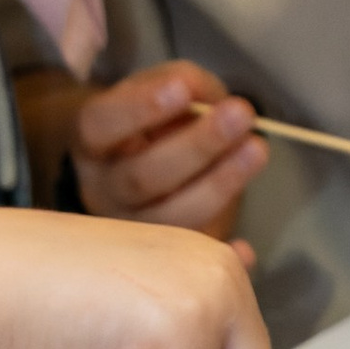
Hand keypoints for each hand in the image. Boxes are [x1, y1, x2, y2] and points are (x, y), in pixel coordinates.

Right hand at [71, 62, 266, 240]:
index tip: (182, 89)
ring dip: (218, 186)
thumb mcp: (158, 87)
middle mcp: (104, 191)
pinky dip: (218, 257)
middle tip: (240, 114)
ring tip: (256, 150)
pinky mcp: (162, 258)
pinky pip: (188, 265)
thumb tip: (207, 98)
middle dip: (196, 146)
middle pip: (142, 177)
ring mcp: (129, 230)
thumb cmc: (151, 119)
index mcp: (93, 142)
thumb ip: (182, 83)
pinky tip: (243, 251)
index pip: (102, 125)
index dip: (139, 109)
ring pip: (168, 221)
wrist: (138, 162)